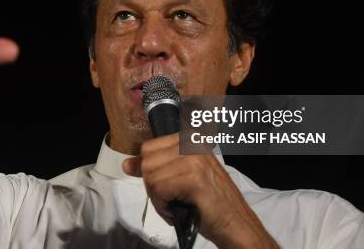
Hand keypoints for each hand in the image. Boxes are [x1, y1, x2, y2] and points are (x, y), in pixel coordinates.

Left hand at [122, 133, 277, 247]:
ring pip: (151, 176)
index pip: (148, 148)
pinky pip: (159, 189)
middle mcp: (192, 143)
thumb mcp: (179, 178)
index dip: (150, 172)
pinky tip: (179, 210)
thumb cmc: (208, 203)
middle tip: (173, 199)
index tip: (167, 186)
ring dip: (159, 198)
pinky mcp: (194, 177)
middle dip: (153, 186)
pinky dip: (164, 206)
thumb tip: (127, 164)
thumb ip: (155, 168)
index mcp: (189, 139)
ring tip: (178, 205)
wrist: (235, 224)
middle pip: (147, 161)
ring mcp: (194, 159)